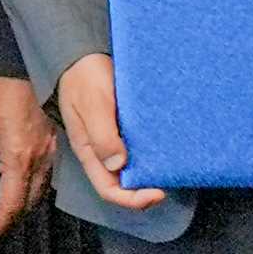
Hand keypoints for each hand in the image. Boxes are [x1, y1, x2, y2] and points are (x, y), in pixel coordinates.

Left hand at [0, 74, 56, 238]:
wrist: (25, 62)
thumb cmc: (0, 89)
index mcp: (19, 156)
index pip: (10, 203)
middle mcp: (40, 159)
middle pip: (28, 203)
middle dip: (10, 222)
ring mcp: (51, 151)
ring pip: (39, 192)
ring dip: (22, 207)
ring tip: (3, 216)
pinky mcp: (55, 143)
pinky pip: (46, 176)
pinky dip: (33, 190)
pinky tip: (21, 190)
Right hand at [54, 53, 160, 211]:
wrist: (83, 54)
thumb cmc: (84, 78)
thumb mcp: (92, 104)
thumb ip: (102, 134)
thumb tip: (118, 164)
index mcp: (88, 151)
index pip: (108, 190)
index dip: (132, 199)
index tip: (157, 192)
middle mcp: (101, 152)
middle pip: (122, 185)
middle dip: (145, 190)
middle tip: (169, 180)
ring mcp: (112, 141)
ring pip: (131, 169)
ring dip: (149, 173)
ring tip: (169, 166)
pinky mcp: (122, 129)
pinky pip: (137, 150)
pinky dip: (151, 155)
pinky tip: (164, 148)